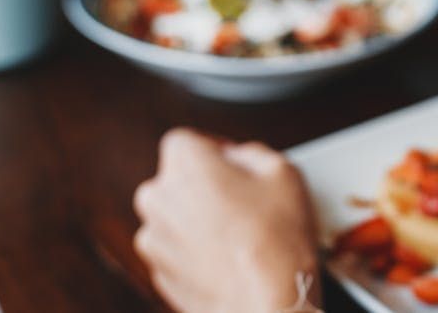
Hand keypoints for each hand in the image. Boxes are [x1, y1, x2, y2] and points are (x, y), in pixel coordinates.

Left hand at [133, 129, 319, 312]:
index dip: (215, 151)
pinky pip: (177, 250)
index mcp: (183, 162)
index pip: (188, 141)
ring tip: (241, 236)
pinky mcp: (159, 273)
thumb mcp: (284, 171)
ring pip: (176, 216)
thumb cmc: (275, 240)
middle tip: (244, 202)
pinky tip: (230, 259)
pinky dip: (197, 252)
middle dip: (205, 186)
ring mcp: (153, 239)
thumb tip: (239, 158)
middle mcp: (157, 197)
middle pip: (178, 179)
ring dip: (200, 220)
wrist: (267, 303)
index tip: (236, 166)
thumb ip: (252, 152)